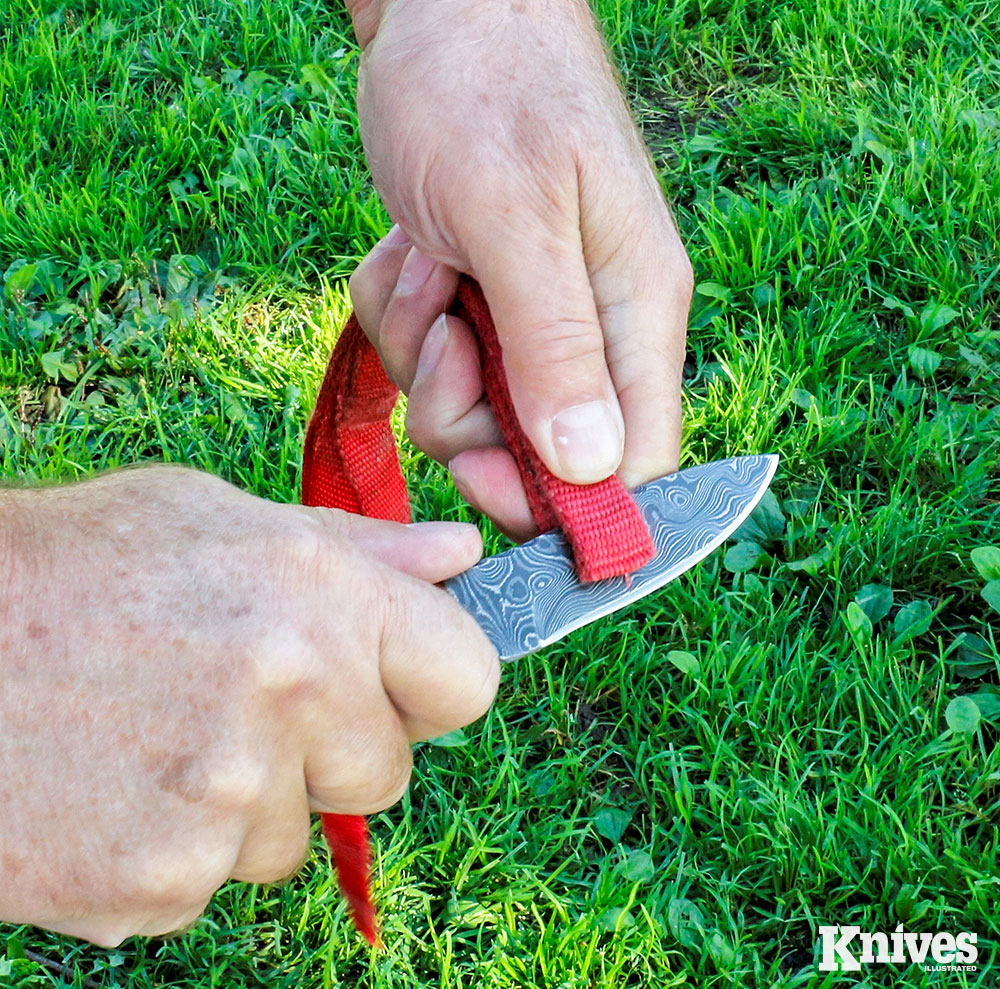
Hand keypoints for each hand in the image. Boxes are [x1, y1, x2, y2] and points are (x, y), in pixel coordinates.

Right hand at [0, 466, 498, 945]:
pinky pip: (217, 880)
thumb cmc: (79, 562)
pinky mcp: (158, 885)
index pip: (468, 678)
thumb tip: (463, 558)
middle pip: (388, 771)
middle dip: (337, 746)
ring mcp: (225, 800)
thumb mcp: (226, 520)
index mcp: (321, 597)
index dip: (435, 680)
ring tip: (163, 732)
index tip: (397, 678)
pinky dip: (182, 846)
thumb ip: (363, 549)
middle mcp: (289, 697)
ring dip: (254, 798)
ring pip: (297, 834)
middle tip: (249, 698)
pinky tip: (120, 782)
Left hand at [346, 0, 692, 538]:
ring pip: (470, 413)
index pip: (636, 465)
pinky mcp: (478, 307)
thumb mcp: (514, 217)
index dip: (570, 506)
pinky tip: (411, 255)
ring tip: (427, 268)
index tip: (489, 481)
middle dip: (467, 418)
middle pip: (536, 457)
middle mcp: (593, 331)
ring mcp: (531, 321)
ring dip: (425, 357)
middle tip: (446, 340)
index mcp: (635, 314)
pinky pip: (427, 363)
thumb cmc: (487, 85)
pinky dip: (400, 320)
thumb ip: (556, 347)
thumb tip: (593, 470)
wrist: (436, 7)